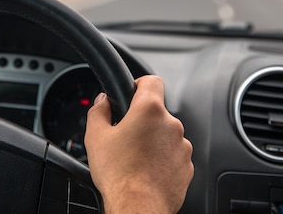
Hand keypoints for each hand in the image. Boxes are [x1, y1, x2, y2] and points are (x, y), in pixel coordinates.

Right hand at [85, 75, 193, 213]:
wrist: (138, 208)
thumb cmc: (119, 174)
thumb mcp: (96, 137)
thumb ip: (98, 111)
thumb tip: (102, 101)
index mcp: (150, 110)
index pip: (152, 81)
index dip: (139, 85)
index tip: (131, 94)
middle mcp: (171, 124)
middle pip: (156, 112)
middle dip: (142, 120)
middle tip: (125, 136)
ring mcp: (182, 146)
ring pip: (165, 135)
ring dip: (153, 141)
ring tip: (134, 158)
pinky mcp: (187, 166)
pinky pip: (173, 155)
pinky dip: (162, 159)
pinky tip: (146, 170)